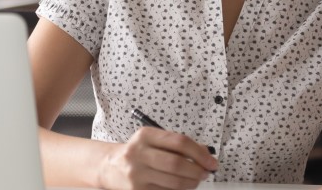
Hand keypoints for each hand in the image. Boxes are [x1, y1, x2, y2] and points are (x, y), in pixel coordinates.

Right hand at [97, 127, 217, 189]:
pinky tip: (181, 186)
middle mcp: (138, 153)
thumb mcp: (154, 141)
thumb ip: (178, 145)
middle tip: (205, 172)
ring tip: (195, 180)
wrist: (110, 167)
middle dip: (197, 170)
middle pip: (176, 164)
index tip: (211, 161)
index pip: (179, 142)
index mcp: (145, 135)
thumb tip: (205, 153)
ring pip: (173, 182)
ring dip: (191, 183)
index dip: (200, 153)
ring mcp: (136, 174)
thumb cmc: (137, 153)